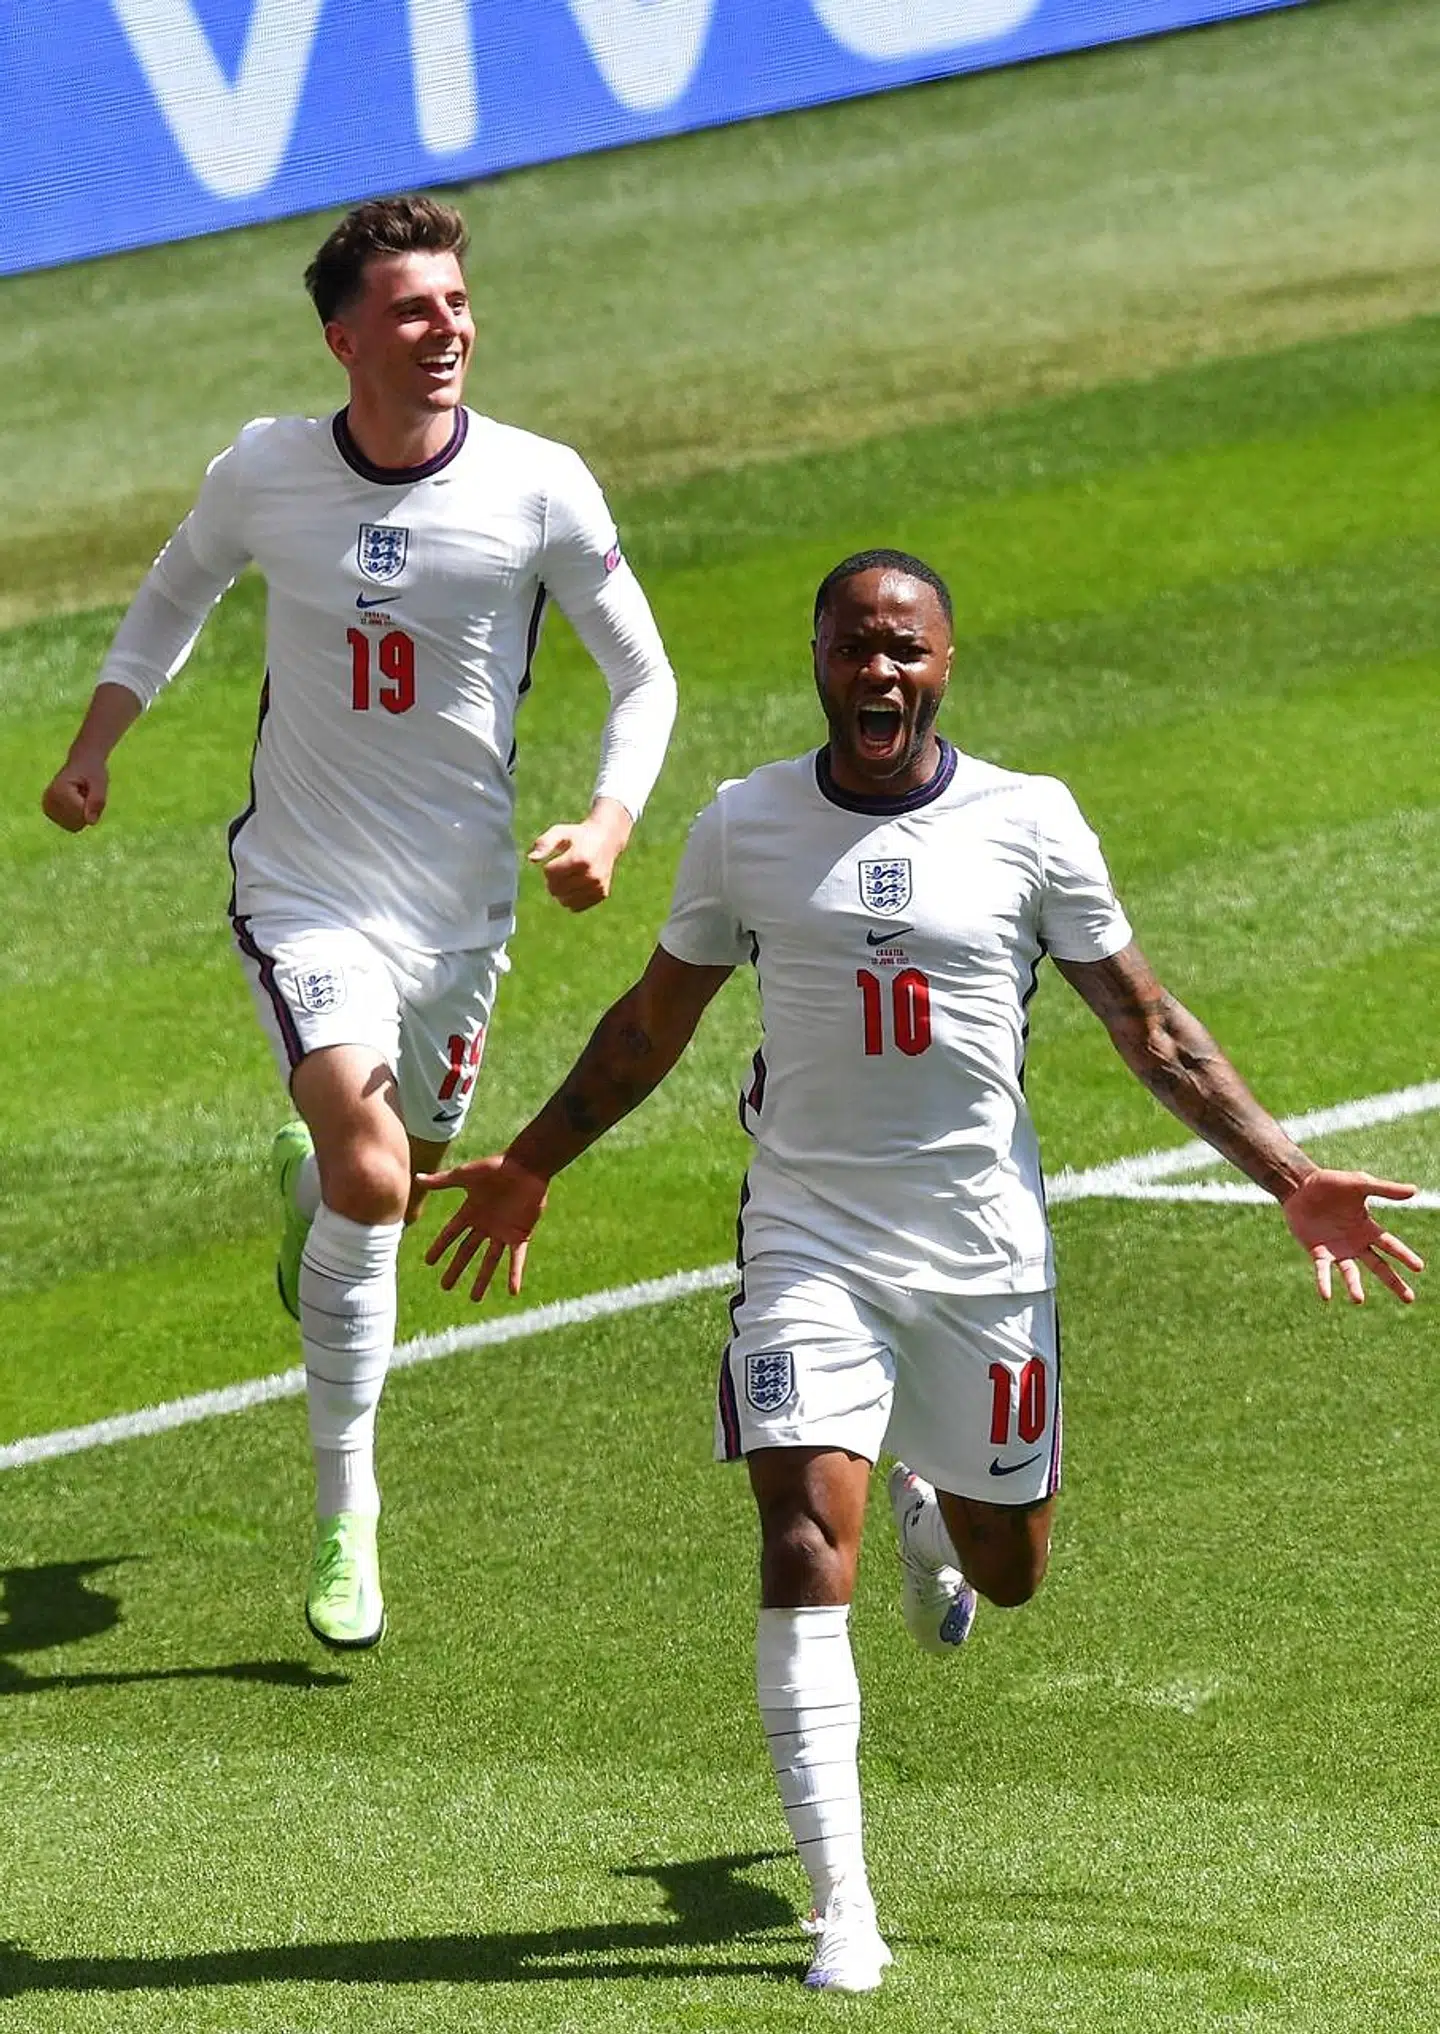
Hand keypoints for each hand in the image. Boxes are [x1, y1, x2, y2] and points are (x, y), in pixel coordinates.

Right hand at [42, 753, 108, 831]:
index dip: (92, 805)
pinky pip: (71, 826)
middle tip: (85, 793)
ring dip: (83, 814)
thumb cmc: (92, 771)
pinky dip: (78, 817)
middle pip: (77, 823)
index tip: (87, 788)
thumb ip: (97, 801)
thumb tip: (91, 823)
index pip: (82, 815)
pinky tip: (75, 802)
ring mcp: (47, 808)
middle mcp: (48, 801)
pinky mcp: (49, 813)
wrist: (81, 763)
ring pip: (74, 826)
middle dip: (87, 811)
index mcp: (58, 791)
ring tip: (80, 797)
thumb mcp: (100, 783)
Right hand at [419, 1153, 549, 1300]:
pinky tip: (513, 1291)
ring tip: (474, 1298)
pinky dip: (514, 1274)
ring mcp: (503, 1231)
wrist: (526, 1165)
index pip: (451, 1234)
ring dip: (482, 1279)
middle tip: (445, 1287)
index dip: (440, 1248)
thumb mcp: (466, 1175)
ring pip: (490, 1261)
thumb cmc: (496, 1166)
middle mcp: (485, 1225)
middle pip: (467, 1252)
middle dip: (457, 1269)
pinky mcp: (520, 1234)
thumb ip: (442, 1181)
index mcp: (471, 1211)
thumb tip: (416, 1178)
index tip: (428, 1262)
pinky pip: (516, 1258)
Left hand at [528, 799, 632, 911]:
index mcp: (580, 859)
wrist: (606, 839)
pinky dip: (571, 899)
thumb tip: (531, 859)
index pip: (550, 874)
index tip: (558, 859)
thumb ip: (544, 843)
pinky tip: (576, 886)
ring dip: (561, 891)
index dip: (549, 867)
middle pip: (556, 889)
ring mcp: (598, 886)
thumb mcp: (560, 832)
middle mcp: (592, 875)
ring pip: (565, 901)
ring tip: (569, 877)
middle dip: (553, 880)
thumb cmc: (578, 836)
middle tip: (562, 869)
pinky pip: (576, 907)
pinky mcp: (602, 894)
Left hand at [1281, 1169, 1423, 1303]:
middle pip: (1379, 1266)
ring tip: (1358, 1300)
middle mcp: (1355, 1243)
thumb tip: (1414, 1190)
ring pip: (1350, 1272)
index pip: (1391, 1245)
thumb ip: (1385, 1189)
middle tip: (1409, 1299)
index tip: (1420, 1268)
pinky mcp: (1317, 1251)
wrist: (1300, 1186)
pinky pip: (1322, 1270)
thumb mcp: (1360, 1183)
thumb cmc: (1332, 1183)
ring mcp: (1337, 1249)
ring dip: (1354, 1286)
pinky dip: (1324, 1282)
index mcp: (1368, 1228)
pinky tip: (1326, 1296)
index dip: (1405, 1255)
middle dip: (1394, 1282)